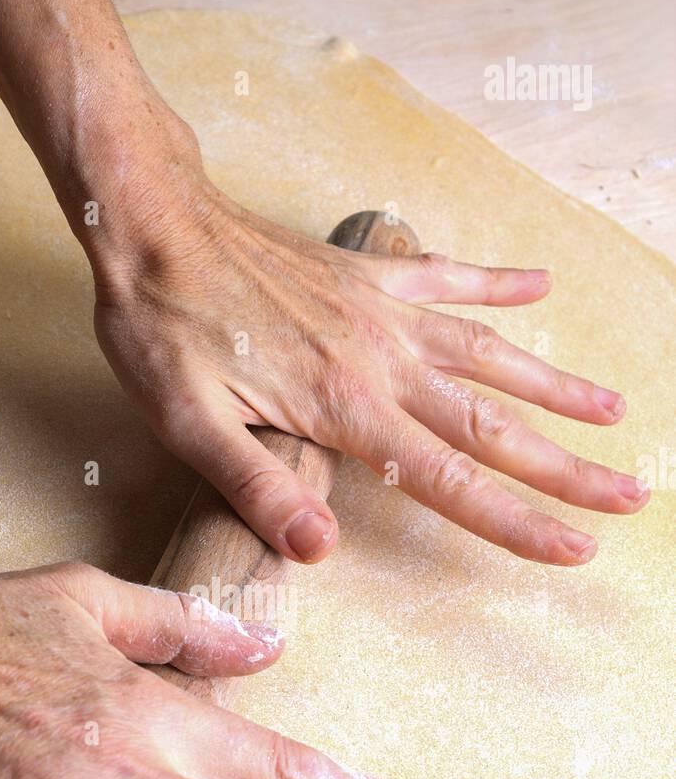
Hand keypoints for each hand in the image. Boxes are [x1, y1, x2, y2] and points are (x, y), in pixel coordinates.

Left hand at [89, 151, 648, 565]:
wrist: (151, 227)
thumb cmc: (164, 331)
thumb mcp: (188, 426)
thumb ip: (258, 488)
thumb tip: (320, 551)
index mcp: (346, 408)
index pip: (448, 480)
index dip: (515, 519)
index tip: (574, 545)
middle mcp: (381, 360)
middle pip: (493, 422)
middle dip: (566, 465)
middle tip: (629, 492)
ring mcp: (382, 311)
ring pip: (489, 353)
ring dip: (554, 383)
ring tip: (612, 410)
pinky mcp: (367, 272)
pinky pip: (448, 276)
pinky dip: (496, 282)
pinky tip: (538, 284)